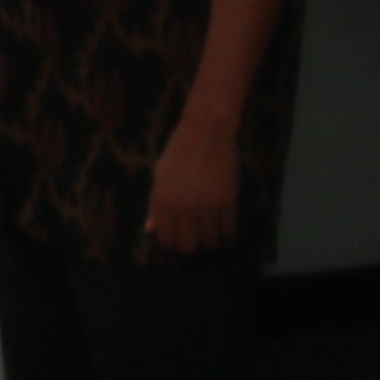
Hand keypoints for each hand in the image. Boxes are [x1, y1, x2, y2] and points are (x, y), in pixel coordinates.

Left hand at [145, 111, 241, 253]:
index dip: (172, 243)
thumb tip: (150, 229)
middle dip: (192, 246)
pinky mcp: (228, 201)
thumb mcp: (159, 178)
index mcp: (162, 201)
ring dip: (211, 243)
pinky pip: (229, 230)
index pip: (166, 238)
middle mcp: (182, 207)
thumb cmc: (178, 153)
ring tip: (212, 239)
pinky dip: (228, 237)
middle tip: (196, 239)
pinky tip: (227, 235)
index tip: (178, 239)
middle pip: (188, 246)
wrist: (205, 134)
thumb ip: (155, 205)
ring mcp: (206, 205)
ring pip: (209, 241)